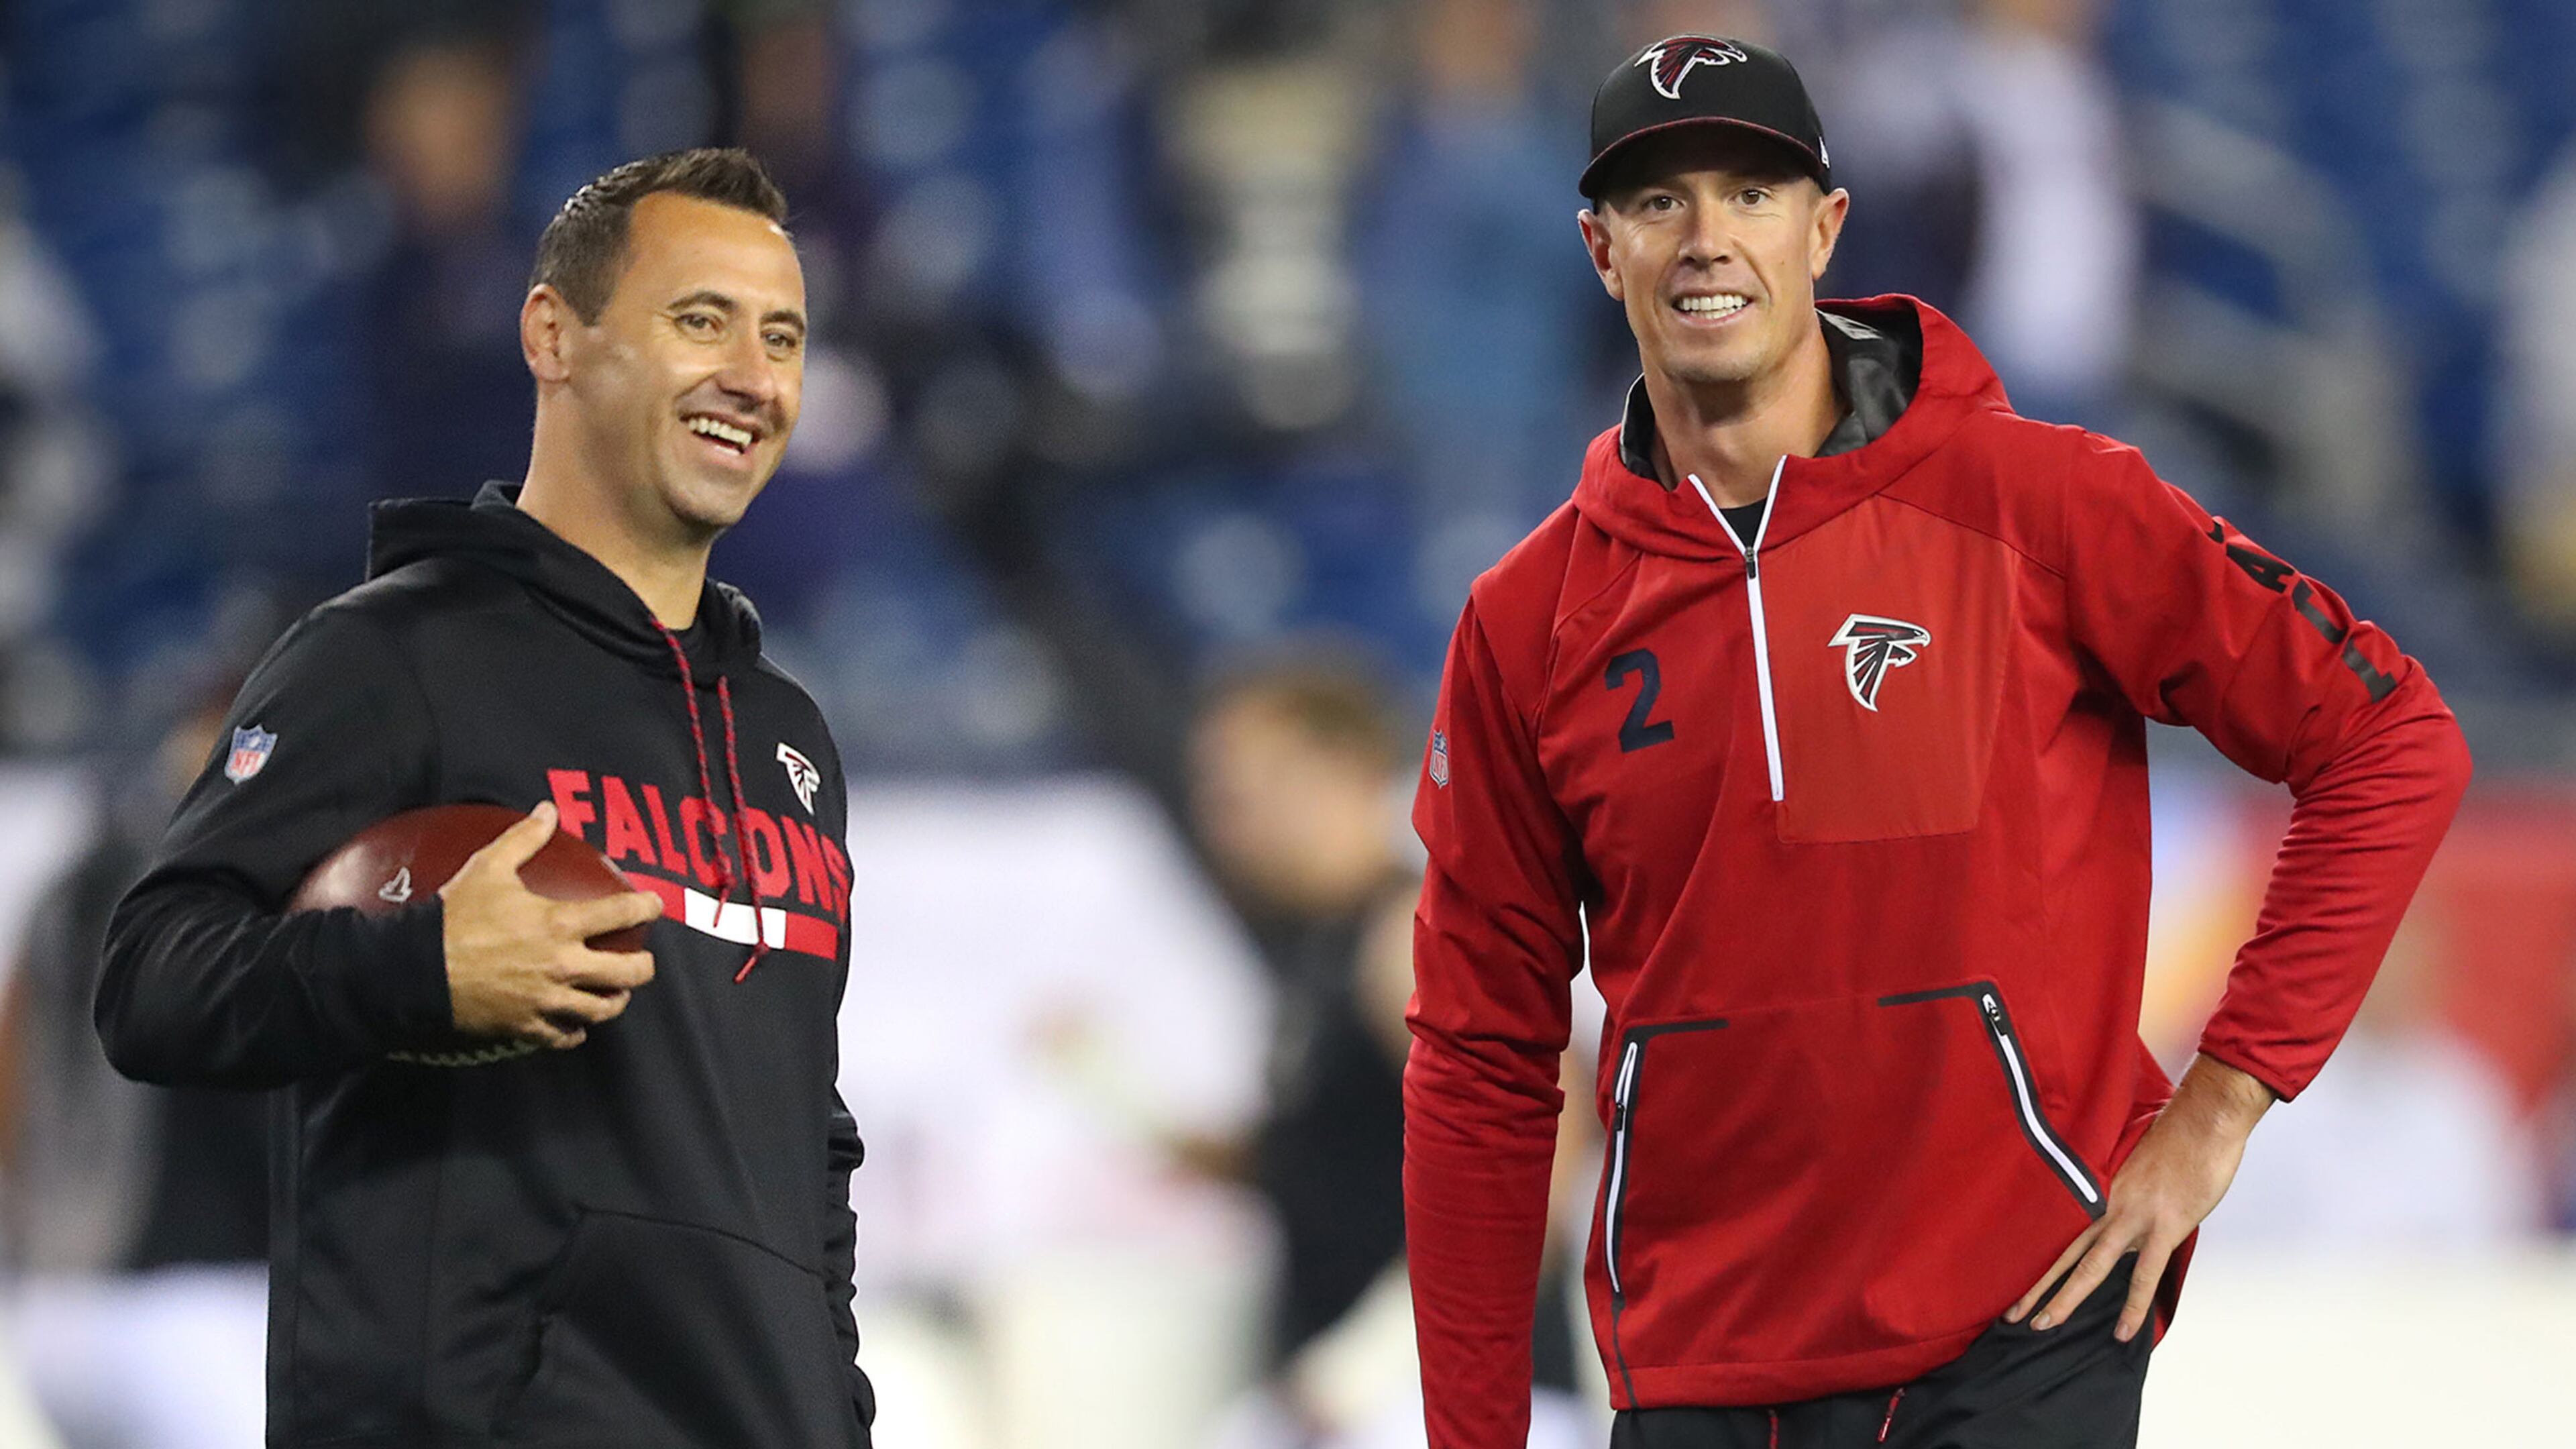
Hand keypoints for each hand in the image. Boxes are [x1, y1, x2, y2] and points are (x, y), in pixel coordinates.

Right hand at [438, 802, 662, 1050]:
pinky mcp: (527, 1027)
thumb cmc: (453, 916)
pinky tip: (576, 1027)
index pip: (622, 914)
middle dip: (643, 967)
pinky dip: (575, 1032)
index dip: (647, 907)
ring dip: (615, 1001)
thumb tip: (548, 810)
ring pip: (602, 1009)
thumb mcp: (488, 867)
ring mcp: (547, 1001)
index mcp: (559, 924)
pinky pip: (565, 1036)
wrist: (417, 971)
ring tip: (616, 993)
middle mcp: (563, 966)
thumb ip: (524, 838)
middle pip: (628, 973)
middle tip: (642, 961)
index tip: (655, 906)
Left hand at [2006, 1054, 2274, 1341]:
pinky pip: (2144, 1275)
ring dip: (2065, 1297)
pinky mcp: (2164, 1227)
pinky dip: (2133, 1306)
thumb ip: (2126, 1194)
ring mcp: (2133, 1218)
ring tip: (2042, 1325)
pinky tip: (2122, 1331)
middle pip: (2063, 1253)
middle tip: (2011, 1315)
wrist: (2203, 1120)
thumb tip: (2127, 1222)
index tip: (2017, 1276)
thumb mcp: (2137, 1164)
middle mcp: (2106, 1206)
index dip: (2040, 1256)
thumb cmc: (2175, 1136)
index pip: (2062, 1230)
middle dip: (2036, 1287)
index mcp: (2099, 1191)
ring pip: (2090, 1267)